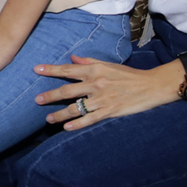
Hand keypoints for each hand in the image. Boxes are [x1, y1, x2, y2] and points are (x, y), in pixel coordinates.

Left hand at [35, 55, 184, 129]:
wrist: (150, 86)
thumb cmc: (128, 74)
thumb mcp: (108, 64)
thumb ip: (89, 61)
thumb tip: (72, 58)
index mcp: (95, 70)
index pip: (68, 69)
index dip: (51, 70)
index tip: (36, 69)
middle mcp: (95, 84)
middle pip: (67, 90)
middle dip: (50, 95)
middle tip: (37, 100)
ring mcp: (101, 99)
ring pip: (75, 108)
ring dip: (60, 114)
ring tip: (48, 119)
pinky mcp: (109, 111)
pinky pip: (89, 119)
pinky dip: (77, 124)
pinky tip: (66, 128)